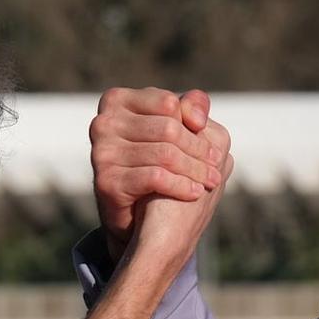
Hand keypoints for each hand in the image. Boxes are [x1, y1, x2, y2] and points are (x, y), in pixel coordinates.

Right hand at [90, 87, 225, 260]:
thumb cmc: (156, 164)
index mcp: (116, 100)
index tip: (212, 144)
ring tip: (212, 180)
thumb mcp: (173, 130)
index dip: (194, 125)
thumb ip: (189, 108)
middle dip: (198, 149)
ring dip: (195, 169)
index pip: (168, 103)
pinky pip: (155, 177)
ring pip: (164, 153)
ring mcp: (102, 151)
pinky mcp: (106, 180)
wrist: (135, 218)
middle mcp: (103, 122)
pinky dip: (181, 185)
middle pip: (168, 129)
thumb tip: (199, 117)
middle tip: (217, 165)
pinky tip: (195, 193)